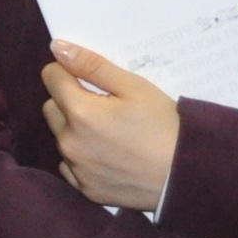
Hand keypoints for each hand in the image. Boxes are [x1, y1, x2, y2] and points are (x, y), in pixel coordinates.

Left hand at [41, 42, 180, 210]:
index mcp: (79, 112)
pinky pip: (71, 165)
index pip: (52, 77)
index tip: (89, 78)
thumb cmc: (164, 125)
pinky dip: (83, 157)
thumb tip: (57, 48)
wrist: (185, 174)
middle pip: (51, 108)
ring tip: (111, 131)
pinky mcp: (86, 189)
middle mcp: (69, 143)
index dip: (69, 71)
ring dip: (75, 129)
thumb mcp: (133, 87)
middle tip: (105, 105)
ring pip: (61, 137)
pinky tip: (110, 155)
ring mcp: (76, 169)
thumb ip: (92, 66)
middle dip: (70, 100)